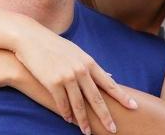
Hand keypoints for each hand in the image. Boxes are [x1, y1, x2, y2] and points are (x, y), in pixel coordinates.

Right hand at [11, 26, 137, 134]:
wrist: (30, 38)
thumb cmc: (53, 45)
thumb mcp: (77, 52)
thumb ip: (92, 66)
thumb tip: (109, 74)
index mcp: (89, 63)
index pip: (109, 83)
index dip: (123, 96)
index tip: (134, 106)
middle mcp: (81, 70)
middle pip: (97, 98)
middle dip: (105, 116)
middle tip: (113, 130)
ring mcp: (67, 77)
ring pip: (79, 105)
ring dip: (83, 121)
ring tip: (87, 132)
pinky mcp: (52, 82)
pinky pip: (62, 103)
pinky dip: (66, 113)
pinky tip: (68, 120)